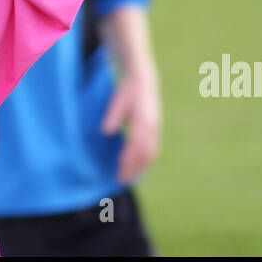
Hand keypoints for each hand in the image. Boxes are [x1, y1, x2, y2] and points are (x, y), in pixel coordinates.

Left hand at [101, 65, 161, 183]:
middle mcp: (152, 128)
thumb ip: (112, 116)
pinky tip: (140, 166)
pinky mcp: (156, 129)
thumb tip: (105, 132)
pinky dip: (147, 160)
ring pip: (151, 153)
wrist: (143, 81)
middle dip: (134, 169)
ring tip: (131, 177)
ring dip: (142, 167)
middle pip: (144, 154)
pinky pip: (154, 148)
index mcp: (142, 122)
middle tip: (122, 181)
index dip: (127, 163)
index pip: (134, 148)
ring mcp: (156, 128)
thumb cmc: (127, 92)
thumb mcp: (117, 101)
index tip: (119, 175)